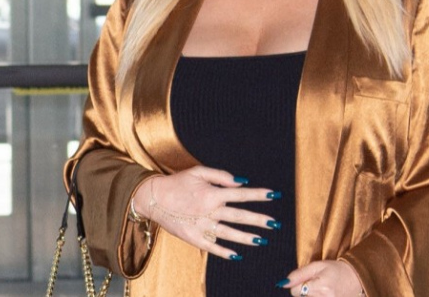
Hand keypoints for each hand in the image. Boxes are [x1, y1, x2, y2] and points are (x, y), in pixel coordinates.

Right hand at [132, 167, 277, 260]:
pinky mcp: (193, 238)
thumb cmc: (177, 182)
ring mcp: (201, 226)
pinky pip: (212, 247)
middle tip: (275, 224)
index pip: (241, 194)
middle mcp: (209, 211)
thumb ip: (220, 175)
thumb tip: (241, 182)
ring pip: (229, 234)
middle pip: (239, 216)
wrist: (153, 197)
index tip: (274, 195)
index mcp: (212, 193)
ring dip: (246, 237)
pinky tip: (237, 255)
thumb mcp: (198, 172)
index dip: (258, 194)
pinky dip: (225, 252)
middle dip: (259, 220)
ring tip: (261, 240)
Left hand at [280, 259, 363, 296]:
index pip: (296, 291)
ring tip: (322, 289)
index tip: (306, 280)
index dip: (297, 284)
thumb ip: (299, 274)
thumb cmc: (336, 270)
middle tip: (317, 283)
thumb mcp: (317, 266)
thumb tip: (283, 283)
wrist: (357, 278)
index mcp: (321, 286)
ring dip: (312, 295)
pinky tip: (324, 294)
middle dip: (305, 290)